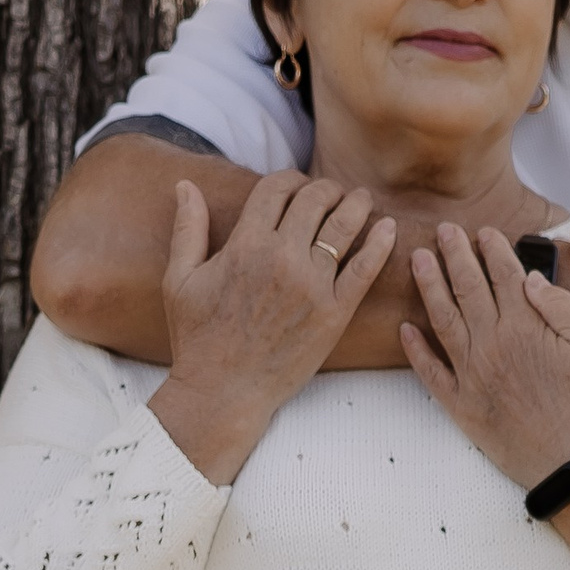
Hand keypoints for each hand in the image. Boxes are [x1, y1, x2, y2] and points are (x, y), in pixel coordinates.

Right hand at [148, 171, 395, 485]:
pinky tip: (389, 228)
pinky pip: (364, 270)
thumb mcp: (180, 278)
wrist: (224, 390)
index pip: (277, 188)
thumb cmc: (198, 338)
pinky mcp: (335, 314)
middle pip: (315, 200)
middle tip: (335, 192)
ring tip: (362, 199)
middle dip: (327, 188)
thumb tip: (184, 184)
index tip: (299, 184)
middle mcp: (282, 258)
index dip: (291, 178)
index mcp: (245, 243)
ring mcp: (312, 285)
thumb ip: (188, 228)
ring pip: (343, 227)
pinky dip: (380, 244)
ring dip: (356, 205)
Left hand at [401, 223, 569, 485]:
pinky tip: (404, 330)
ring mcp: (472, 372)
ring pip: (443, 318)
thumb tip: (531, 278)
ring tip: (418, 260)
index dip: (492, 249)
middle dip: (454, 254)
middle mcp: (492, 342)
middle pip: (468, 287)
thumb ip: (560, 307)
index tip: (483, 232)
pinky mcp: (461, 404)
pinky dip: (415, 350)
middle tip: (444, 231)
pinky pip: (430, 371)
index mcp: (525, 325)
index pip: (504, 274)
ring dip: (429, 286)